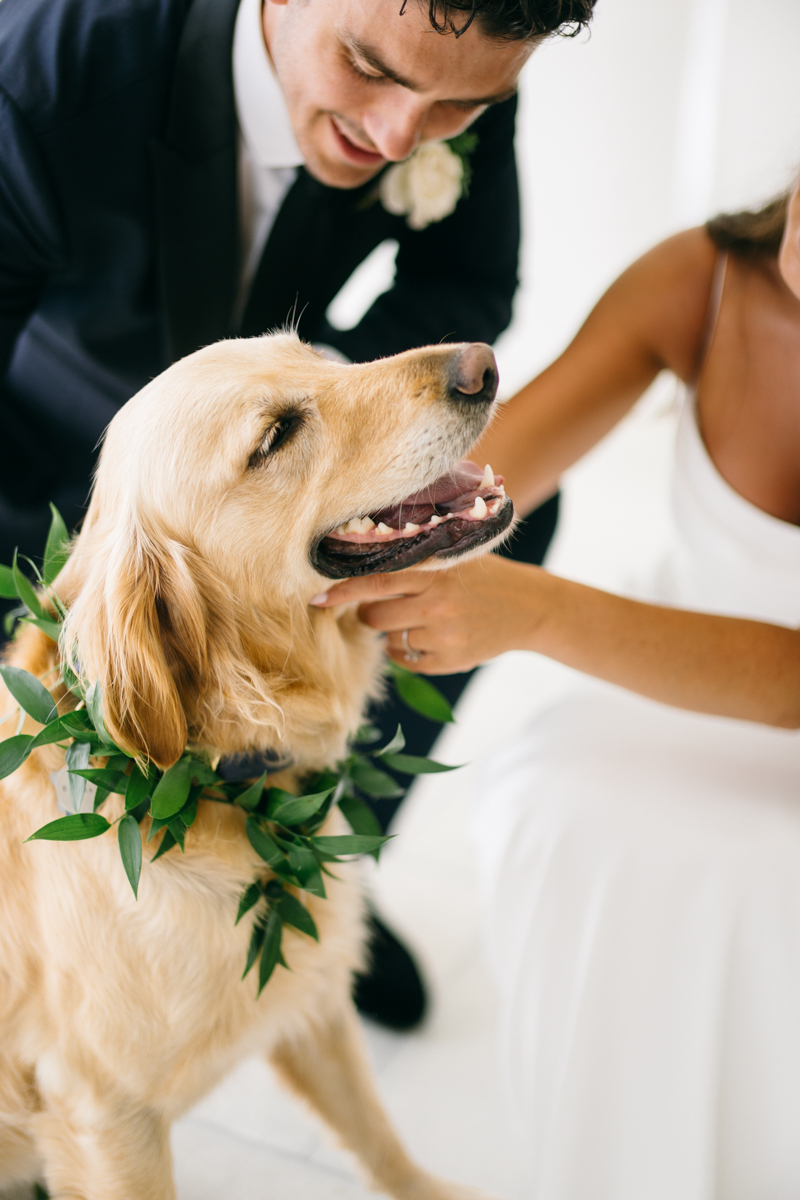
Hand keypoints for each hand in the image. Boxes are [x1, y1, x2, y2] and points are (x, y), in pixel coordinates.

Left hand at [310, 554, 544, 674]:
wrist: (530, 608)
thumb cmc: (483, 577)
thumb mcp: (454, 559)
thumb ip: (413, 560)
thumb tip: (358, 562)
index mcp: (435, 575)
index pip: (376, 581)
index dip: (343, 591)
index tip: (316, 598)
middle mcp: (437, 607)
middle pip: (374, 618)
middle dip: (370, 614)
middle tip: (388, 604)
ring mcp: (444, 638)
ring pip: (389, 640)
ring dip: (394, 631)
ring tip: (422, 617)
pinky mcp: (450, 662)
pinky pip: (406, 660)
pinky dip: (407, 650)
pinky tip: (429, 636)